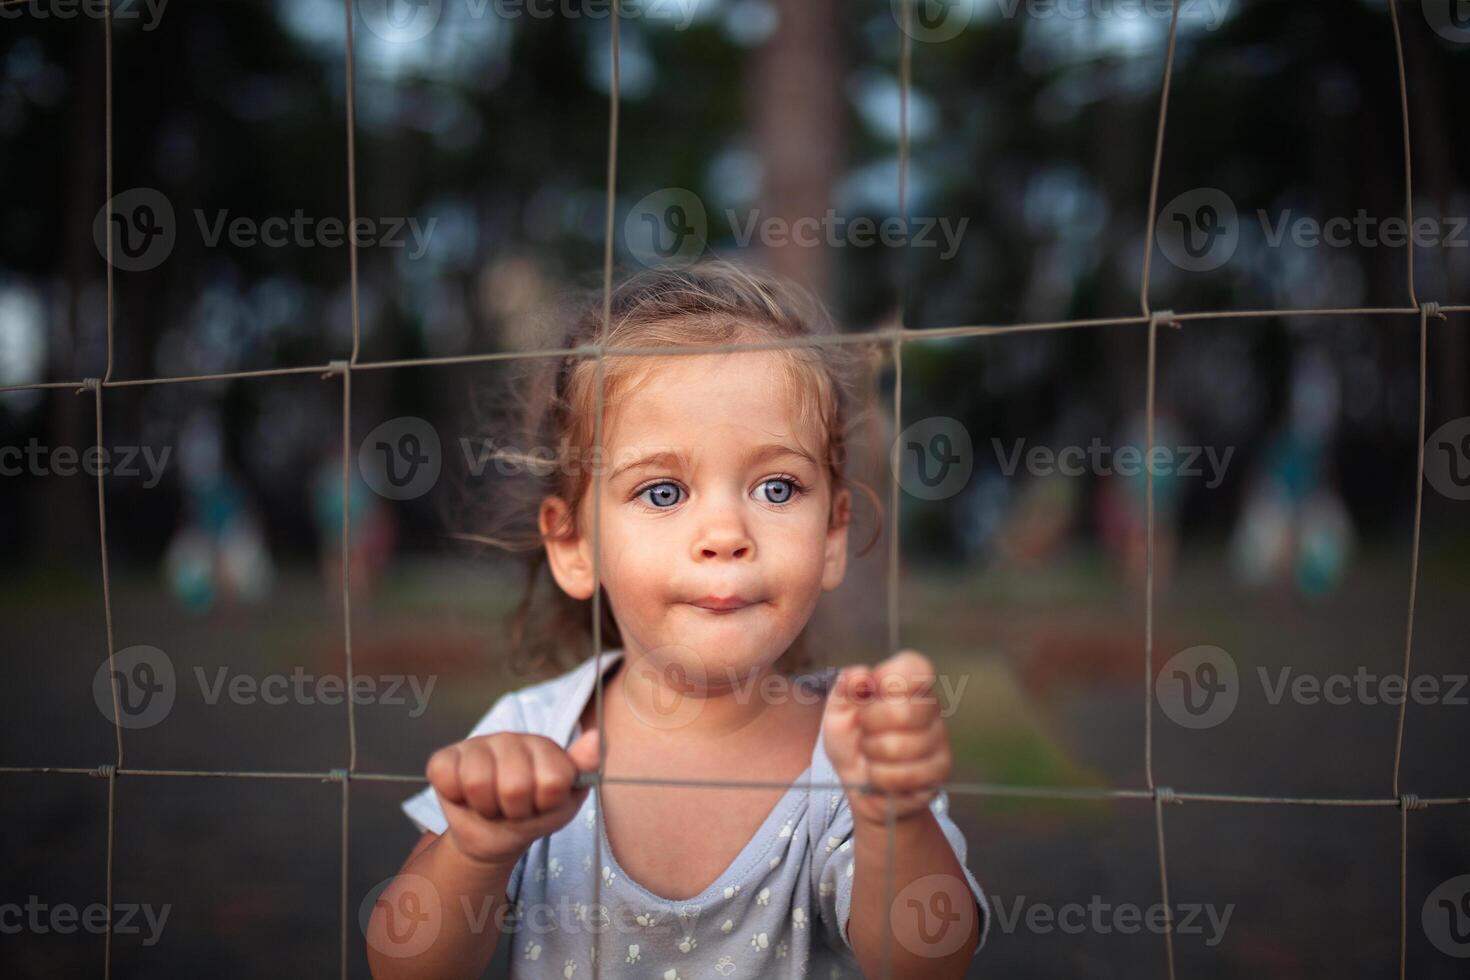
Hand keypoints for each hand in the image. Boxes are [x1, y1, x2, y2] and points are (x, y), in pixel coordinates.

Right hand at [426, 729, 599, 865]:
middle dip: (515, 810)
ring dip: (486, 808)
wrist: (495, 836)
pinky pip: (446, 778)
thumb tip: (597, 738)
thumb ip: (584, 769)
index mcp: (544, 747)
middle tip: (514, 808)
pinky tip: (466, 796)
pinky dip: (456, 796)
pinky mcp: (445, 758)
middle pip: (514, 785)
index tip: (542, 804)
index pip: (552, 779)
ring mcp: (476, 744)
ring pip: (478, 783)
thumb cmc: (534, 814)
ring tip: (492, 805)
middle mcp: (510, 738)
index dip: (545, 803)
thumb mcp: (566, 799)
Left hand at [822, 650, 952, 826]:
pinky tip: (881, 773)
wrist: (860, 783)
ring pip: (898, 748)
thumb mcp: (838, 709)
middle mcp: (930, 707)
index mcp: (908, 684)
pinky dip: (881, 777)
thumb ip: (846, 687)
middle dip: (869, 726)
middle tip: (864, 730)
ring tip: (872, 753)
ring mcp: (939, 739)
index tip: (871, 689)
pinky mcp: (940, 771)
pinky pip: (903, 775)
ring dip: (872, 755)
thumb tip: (861, 675)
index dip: (891, 678)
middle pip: (902, 712)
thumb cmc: (852, 738)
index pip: (916, 667)